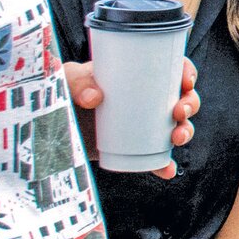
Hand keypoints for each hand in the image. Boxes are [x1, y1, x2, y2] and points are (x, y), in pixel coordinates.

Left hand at [65, 59, 198, 180]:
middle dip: (191, 104)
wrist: (48, 128)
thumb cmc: (60, 94)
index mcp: (136, 75)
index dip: (186, 73)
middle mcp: (145, 100)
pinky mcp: (133, 150)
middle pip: (181, 97)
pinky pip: (156, 158)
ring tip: (176, 139)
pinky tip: (167, 170)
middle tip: (180, 112)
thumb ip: (76, 81)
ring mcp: (142, 126)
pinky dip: (164, 164)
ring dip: (185, 131)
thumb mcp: (66, 80)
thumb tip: (96, 97)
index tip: (186, 81)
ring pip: (176, 126)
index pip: (170, 68)